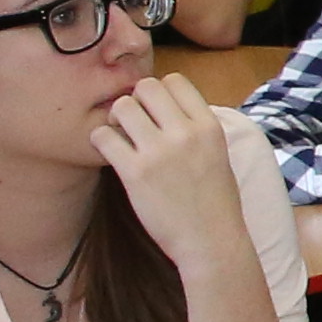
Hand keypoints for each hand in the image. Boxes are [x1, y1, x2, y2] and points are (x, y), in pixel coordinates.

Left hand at [92, 74, 260, 275]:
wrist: (210, 240)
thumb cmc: (215, 202)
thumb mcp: (219, 154)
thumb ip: (196, 128)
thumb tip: (167, 108)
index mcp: (209, 126)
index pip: (175, 81)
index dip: (160, 92)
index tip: (156, 110)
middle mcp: (185, 133)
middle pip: (146, 87)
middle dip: (136, 100)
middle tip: (135, 122)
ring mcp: (159, 152)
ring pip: (122, 106)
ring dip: (117, 119)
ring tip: (122, 137)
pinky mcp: (134, 172)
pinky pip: (103, 136)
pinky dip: (101, 141)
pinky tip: (111, 154)